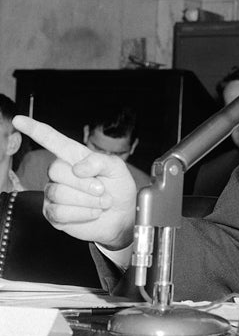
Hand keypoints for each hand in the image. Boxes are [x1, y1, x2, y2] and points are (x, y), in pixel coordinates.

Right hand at [11, 116, 138, 249]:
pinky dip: (82, 214)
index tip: (19, 120)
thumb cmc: (117, 188)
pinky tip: (93, 212)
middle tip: (103, 190)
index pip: (52, 140)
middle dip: (84, 182)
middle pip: (56, 170)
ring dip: (87, 200)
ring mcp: (54, 193)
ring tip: (102, 202)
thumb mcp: (117, 169)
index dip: (35, 130)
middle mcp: (60, 173)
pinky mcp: (53, 213)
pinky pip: (59, 212)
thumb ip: (99, 161)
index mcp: (74, 157)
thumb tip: (77, 168)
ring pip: (58, 193)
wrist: (122, 215)